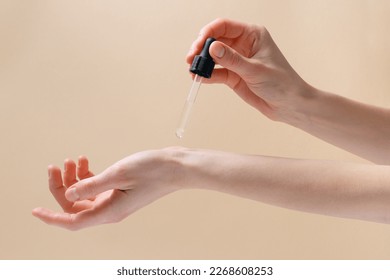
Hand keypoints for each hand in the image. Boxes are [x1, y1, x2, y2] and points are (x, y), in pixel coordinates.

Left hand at [32, 149, 180, 229]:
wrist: (175, 167)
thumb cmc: (153, 170)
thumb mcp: (118, 174)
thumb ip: (91, 185)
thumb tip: (70, 193)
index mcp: (110, 212)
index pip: (73, 221)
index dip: (52, 218)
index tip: (36, 211)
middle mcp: (111, 210)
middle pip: (76, 205)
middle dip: (63, 186)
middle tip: (57, 165)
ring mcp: (115, 201)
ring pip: (84, 195)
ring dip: (75, 178)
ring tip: (73, 160)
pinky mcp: (119, 192)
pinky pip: (95, 188)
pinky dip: (87, 176)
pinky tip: (85, 162)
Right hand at [186, 18, 310, 122]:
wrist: (288, 105)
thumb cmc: (281, 83)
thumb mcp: (255, 70)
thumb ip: (232, 59)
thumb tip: (212, 48)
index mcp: (252, 35)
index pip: (225, 26)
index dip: (209, 32)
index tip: (199, 44)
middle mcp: (243, 45)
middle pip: (215, 40)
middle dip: (202, 48)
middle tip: (192, 58)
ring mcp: (237, 60)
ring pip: (213, 57)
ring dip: (202, 62)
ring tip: (193, 69)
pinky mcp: (233, 76)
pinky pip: (216, 72)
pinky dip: (207, 75)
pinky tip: (199, 78)